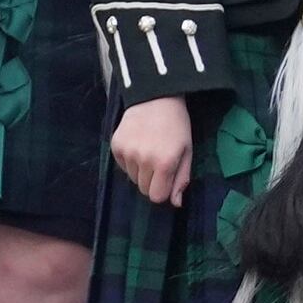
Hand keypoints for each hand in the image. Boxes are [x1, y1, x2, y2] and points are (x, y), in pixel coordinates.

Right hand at [110, 96, 195, 210]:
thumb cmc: (177, 125)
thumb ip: (182, 178)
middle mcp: (143, 160)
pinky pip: (123, 167)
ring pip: (132, 179)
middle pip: (143, 189)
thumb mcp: (187, 150)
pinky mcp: (115, 147)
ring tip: (149, 151)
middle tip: (160, 163)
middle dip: (153, 181)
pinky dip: (130, 162)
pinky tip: (138, 145)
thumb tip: (176, 203)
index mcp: (164, 163)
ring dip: (141, 171)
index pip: (156, 196)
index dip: (163, 190)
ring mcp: (127, 153)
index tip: (167, 179)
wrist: (156, 98)